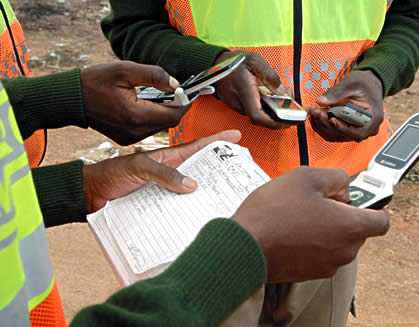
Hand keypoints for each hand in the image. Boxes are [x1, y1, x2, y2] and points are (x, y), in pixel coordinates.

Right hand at [81, 61, 188, 144]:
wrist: (72, 100)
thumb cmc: (95, 81)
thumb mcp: (125, 70)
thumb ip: (153, 75)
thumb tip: (176, 84)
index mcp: (136, 115)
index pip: (173, 114)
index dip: (185, 103)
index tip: (188, 92)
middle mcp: (135, 131)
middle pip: (169, 122)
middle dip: (177, 107)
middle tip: (178, 92)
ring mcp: (131, 138)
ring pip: (160, 127)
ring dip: (165, 113)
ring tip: (162, 96)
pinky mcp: (126, 139)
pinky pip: (149, 130)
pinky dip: (153, 118)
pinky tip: (147, 105)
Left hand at [82, 130, 240, 212]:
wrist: (93, 193)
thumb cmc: (113, 174)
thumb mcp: (140, 168)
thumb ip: (164, 174)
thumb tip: (191, 184)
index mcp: (167, 157)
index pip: (196, 146)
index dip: (216, 141)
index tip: (234, 136)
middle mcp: (169, 172)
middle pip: (199, 168)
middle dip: (218, 167)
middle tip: (238, 169)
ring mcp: (165, 187)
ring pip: (191, 187)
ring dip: (206, 190)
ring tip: (224, 194)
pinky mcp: (158, 202)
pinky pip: (179, 203)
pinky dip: (189, 207)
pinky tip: (198, 213)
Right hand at [214, 51, 292, 129]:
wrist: (215, 65)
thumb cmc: (232, 62)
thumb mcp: (254, 60)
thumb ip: (269, 74)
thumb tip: (279, 89)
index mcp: (244, 92)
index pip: (258, 116)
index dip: (274, 123)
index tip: (287, 123)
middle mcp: (240, 103)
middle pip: (262, 118)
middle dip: (280, 116)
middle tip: (294, 108)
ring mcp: (238, 106)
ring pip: (260, 114)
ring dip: (275, 110)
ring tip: (287, 98)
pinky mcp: (239, 105)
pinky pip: (255, 110)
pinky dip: (267, 106)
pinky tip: (275, 96)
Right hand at [232, 167, 388, 282]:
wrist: (244, 246)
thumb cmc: (272, 213)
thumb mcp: (307, 176)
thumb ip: (336, 177)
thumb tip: (343, 186)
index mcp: (350, 227)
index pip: (382, 220)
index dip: (370, 205)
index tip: (356, 197)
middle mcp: (344, 251)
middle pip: (356, 229)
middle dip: (340, 213)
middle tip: (314, 201)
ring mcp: (327, 265)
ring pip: (336, 241)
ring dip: (324, 228)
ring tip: (297, 215)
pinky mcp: (310, 274)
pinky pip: (320, 253)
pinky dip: (311, 242)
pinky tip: (289, 230)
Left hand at [310, 70, 383, 142]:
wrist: (368, 83)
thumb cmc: (364, 83)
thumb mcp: (352, 83)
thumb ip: (336, 93)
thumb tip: (320, 101)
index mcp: (373, 119)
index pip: (357, 133)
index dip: (342, 128)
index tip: (330, 119)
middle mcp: (366, 129)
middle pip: (343, 134)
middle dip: (326, 123)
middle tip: (314, 111)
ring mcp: (356, 131)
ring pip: (335, 135)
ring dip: (321, 124)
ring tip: (313, 111)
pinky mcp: (347, 130)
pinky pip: (333, 132)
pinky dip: (322, 125)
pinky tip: (315, 115)